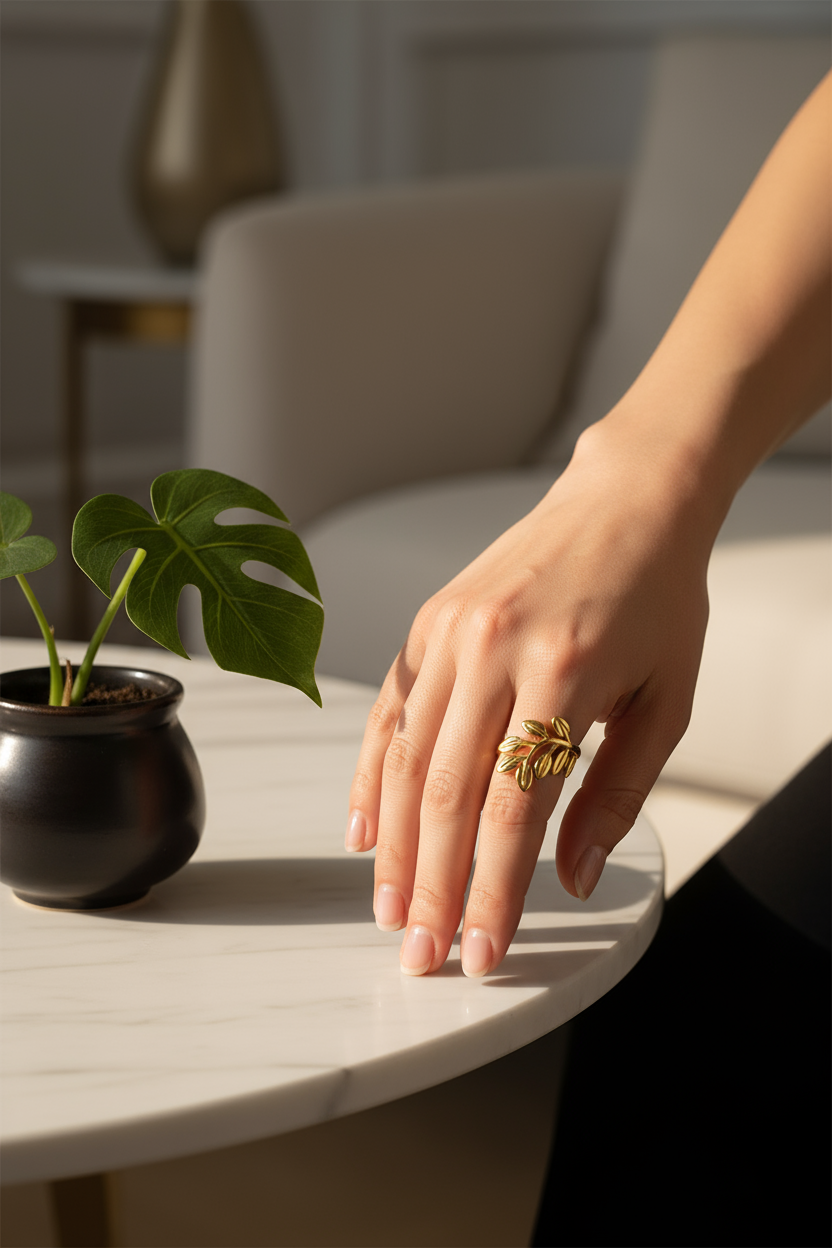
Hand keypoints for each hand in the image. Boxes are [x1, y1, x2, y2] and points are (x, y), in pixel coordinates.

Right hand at [345, 423, 711, 975]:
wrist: (624, 502)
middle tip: (422, 955)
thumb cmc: (656, 601)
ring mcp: (450, 633)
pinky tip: (364, 831)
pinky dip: (370, 776)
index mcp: (565, 671)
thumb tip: (569, 879)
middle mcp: (494, 649)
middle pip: (447, 794)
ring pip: (405, 759)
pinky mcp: (427, 625)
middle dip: (433, 887)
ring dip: (394, 845)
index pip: (514, 809)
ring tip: (390, 910)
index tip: (482, 952)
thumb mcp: (665, 702)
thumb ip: (616, 795)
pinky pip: (387, 712)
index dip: (493, 891)